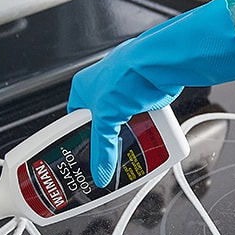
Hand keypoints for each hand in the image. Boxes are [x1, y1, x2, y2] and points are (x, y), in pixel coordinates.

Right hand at [68, 0, 234, 186]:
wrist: (159, 64)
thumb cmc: (126, 74)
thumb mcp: (106, 118)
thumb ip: (103, 147)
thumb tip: (100, 171)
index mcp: (83, 87)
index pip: (75, 119)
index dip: (79, 137)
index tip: (84, 154)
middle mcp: (103, 87)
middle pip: (101, 123)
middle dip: (108, 138)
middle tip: (109, 156)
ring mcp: (125, 92)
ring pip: (123, 122)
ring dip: (128, 135)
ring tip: (130, 150)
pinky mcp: (143, 96)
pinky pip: (141, 119)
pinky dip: (144, 129)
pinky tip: (146, 137)